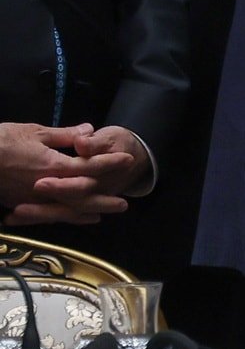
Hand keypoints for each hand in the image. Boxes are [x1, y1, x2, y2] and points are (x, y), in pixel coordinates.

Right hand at [0, 122, 123, 224]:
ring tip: (103, 215)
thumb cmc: (3, 140)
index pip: (88, 166)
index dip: (109, 162)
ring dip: (85, 212)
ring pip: (65, 209)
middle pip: (81, 196)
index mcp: (52, 165)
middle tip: (124, 204)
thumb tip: (89, 131)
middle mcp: (46, 186)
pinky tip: (73, 217)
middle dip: (103, 199)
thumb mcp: (35, 131)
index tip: (128, 159)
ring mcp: (32, 197)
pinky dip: (63, 216)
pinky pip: (47, 213)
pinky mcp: (20, 203)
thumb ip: (64, 135)